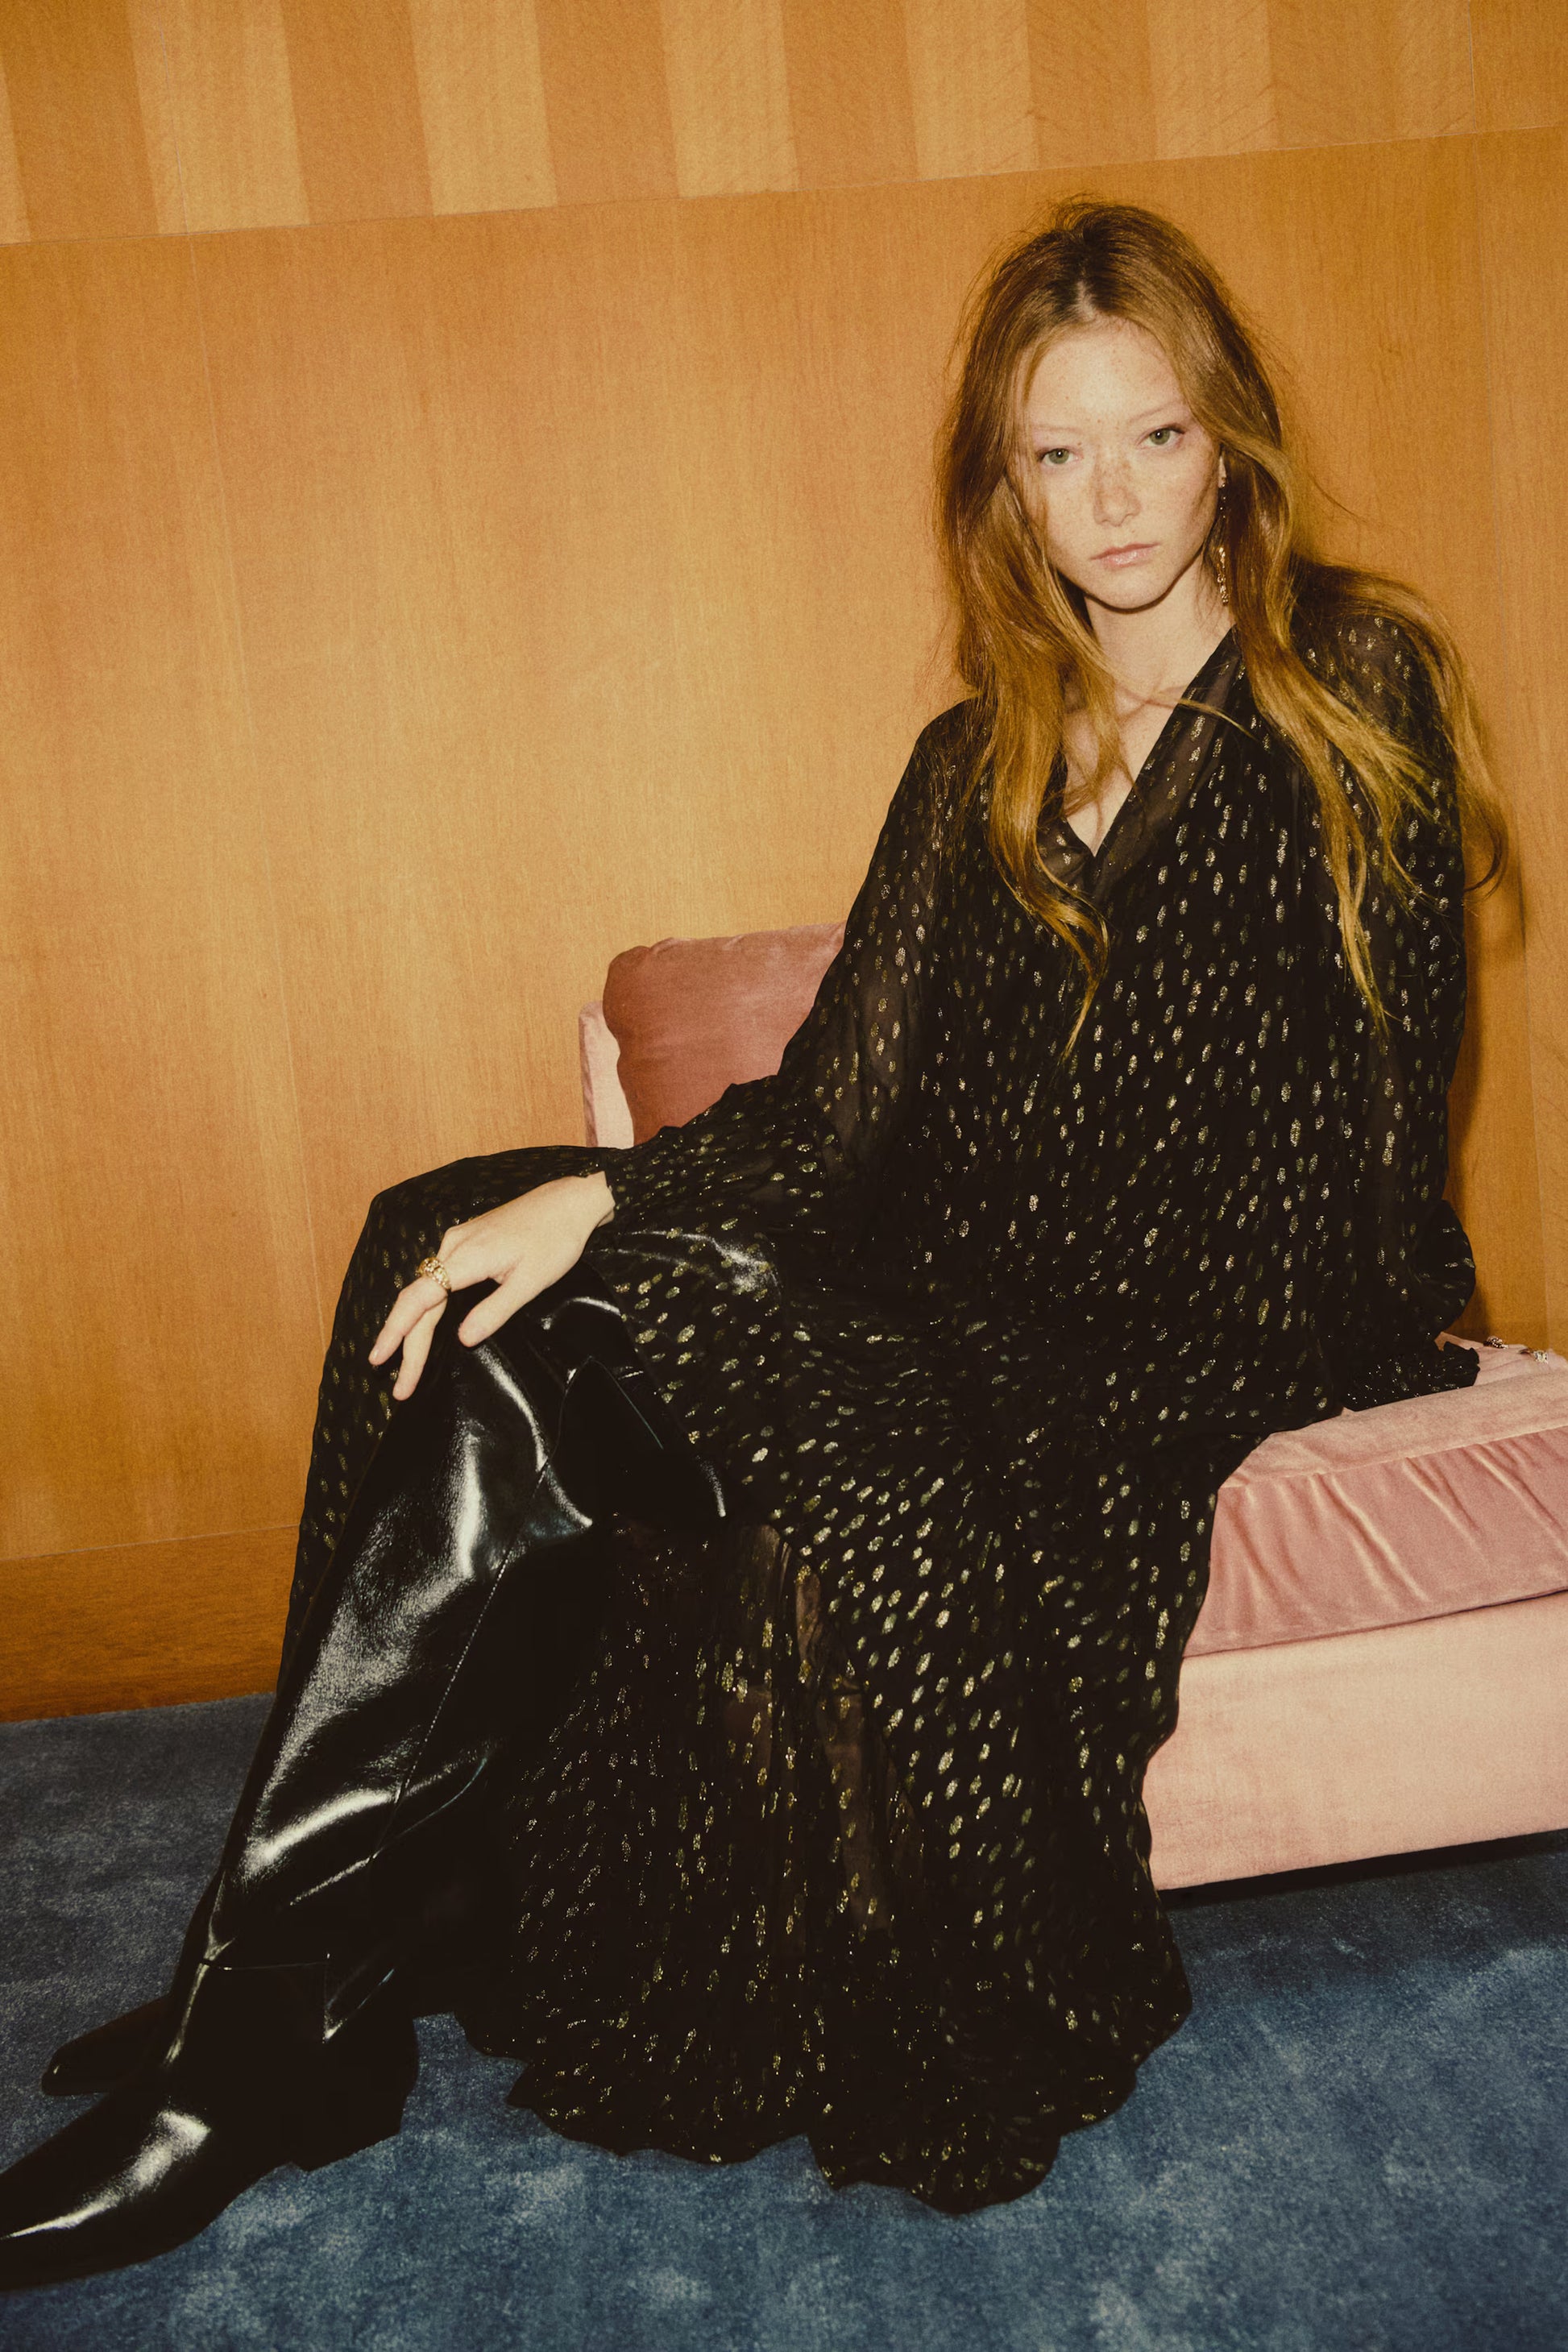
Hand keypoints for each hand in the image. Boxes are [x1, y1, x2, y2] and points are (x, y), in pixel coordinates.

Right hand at [368, 1171, 614, 1400]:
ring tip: (406, 1365)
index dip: (396, 1332)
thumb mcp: (530, 1283)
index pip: (419, 1299)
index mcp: (467, 1257)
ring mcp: (457, 1240)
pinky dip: (426, 1307)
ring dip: (413, 1328)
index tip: (379, 1360)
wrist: (568, 1201)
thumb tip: (462, 1340)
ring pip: (425, 1290)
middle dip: (405, 1345)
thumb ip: (495, 1311)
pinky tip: (424, 1327)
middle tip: (401, 1388)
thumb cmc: (555, 1240)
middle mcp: (453, 1245)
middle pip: (418, 1301)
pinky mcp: (465, 1240)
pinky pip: (435, 1278)